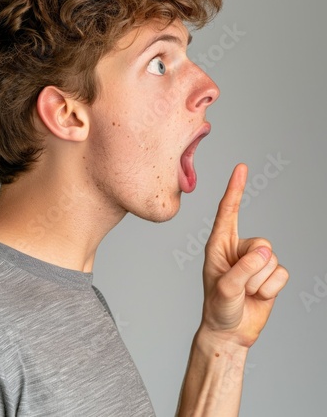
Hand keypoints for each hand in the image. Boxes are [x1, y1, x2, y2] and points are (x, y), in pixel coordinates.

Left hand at [200, 163, 288, 347]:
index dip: (236, 189)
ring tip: (246, 292)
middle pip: (261, 243)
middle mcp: (238, 248)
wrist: (230, 332)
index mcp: (219, 244)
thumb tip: (265, 252)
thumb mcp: (225, 289)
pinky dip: (270, 289)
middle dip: (253, 268)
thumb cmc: (218, 308)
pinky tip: (258, 296)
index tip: (241, 168)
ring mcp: (256, 261)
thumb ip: (242, 269)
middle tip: (239, 285)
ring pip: (272, 260)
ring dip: (260, 282)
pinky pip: (282, 274)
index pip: (229, 211)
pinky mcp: (271, 274)